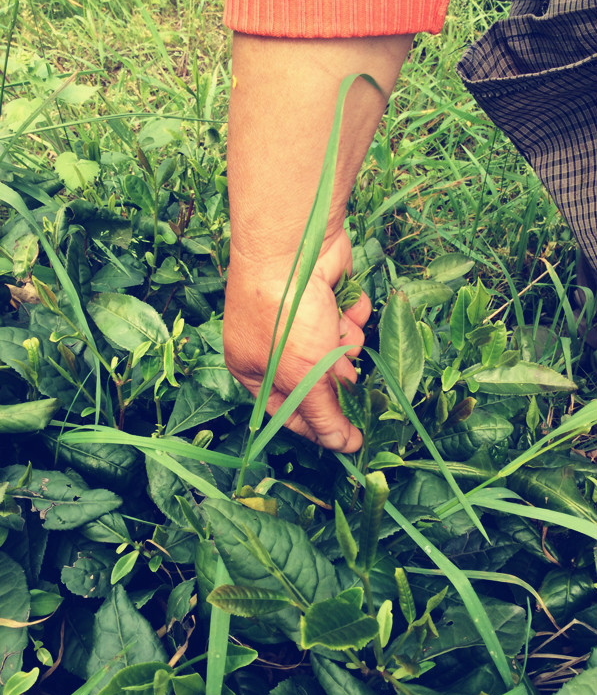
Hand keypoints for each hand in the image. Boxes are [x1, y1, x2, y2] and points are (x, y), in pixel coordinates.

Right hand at [223, 231, 370, 451]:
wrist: (294, 247)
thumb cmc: (284, 316)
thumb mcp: (301, 376)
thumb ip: (322, 415)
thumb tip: (342, 447)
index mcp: (254, 369)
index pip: (290, 413)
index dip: (320, 425)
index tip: (351, 437)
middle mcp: (276, 348)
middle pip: (320, 382)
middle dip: (334, 375)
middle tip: (336, 364)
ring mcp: (303, 321)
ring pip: (338, 352)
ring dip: (343, 343)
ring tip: (331, 326)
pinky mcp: (327, 298)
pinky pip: (349, 322)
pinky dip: (350, 315)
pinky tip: (341, 303)